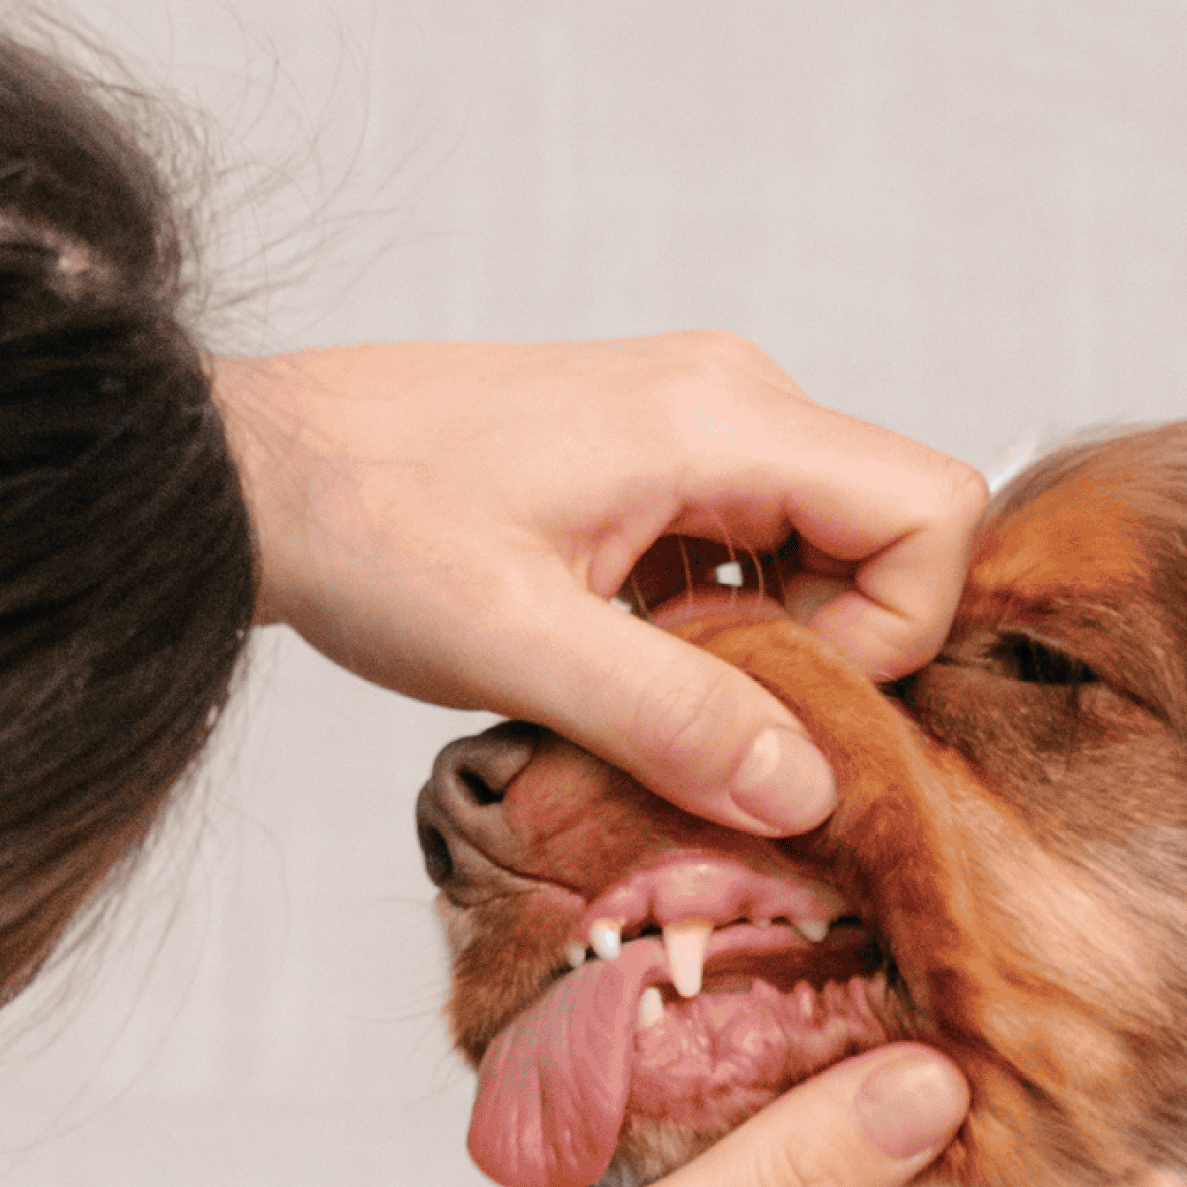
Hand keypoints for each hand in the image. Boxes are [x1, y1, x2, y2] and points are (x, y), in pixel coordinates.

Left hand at [214, 339, 983, 836]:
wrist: (255, 473)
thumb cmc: (366, 530)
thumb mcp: (519, 649)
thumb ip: (671, 718)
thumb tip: (807, 791)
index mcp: (722, 416)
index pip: (931, 508)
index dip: (894, 629)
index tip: (779, 700)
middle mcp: (730, 396)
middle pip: (887, 530)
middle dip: (833, 646)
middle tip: (704, 710)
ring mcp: (693, 419)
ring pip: (823, 543)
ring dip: (769, 639)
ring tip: (645, 682)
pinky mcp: (653, 454)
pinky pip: (753, 541)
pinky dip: (719, 616)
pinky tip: (623, 654)